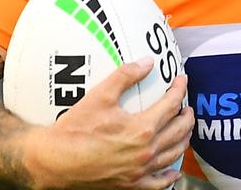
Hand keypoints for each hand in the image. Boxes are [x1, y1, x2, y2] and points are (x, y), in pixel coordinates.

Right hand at [25, 57, 193, 189]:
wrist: (54, 161)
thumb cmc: (75, 129)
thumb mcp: (100, 95)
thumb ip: (126, 75)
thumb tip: (148, 61)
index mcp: (143, 128)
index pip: (171, 105)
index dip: (179, 90)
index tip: (182, 80)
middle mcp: (146, 152)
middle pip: (178, 131)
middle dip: (186, 116)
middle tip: (186, 106)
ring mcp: (140, 171)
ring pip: (173, 155)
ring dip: (183, 140)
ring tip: (183, 130)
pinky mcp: (130, 185)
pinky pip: (158, 183)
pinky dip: (169, 177)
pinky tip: (173, 172)